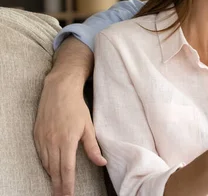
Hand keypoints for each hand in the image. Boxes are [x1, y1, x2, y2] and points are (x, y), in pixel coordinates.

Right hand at [34, 75, 106, 195]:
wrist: (59, 91)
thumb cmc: (76, 108)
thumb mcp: (89, 126)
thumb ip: (93, 147)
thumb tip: (101, 162)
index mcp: (67, 141)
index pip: (66, 169)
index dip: (68, 185)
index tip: (69, 195)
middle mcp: (52, 142)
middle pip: (55, 171)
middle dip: (58, 186)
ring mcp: (43, 139)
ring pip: (46, 164)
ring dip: (51, 177)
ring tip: (57, 187)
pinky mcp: (37, 135)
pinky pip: (41, 155)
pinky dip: (46, 165)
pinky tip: (50, 170)